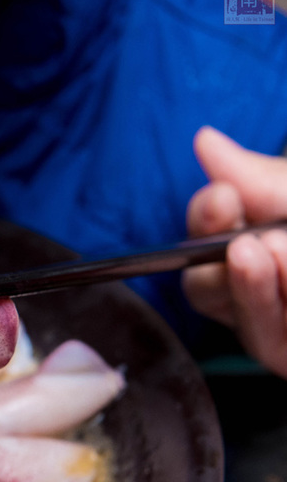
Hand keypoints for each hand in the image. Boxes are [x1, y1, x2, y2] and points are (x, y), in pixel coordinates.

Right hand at [183, 126, 286, 376]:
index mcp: (253, 252)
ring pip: (239, 320)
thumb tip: (204, 139)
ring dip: (247, 285)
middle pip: (206, 285)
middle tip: (239, 229)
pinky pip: (269, 342)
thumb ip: (259, 178)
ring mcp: (276, 329)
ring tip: (266, 252)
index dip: (206, 221)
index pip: (208, 240)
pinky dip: (267, 303)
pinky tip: (275, 266)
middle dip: (215, 253)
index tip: (221, 199)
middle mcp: (259, 294)